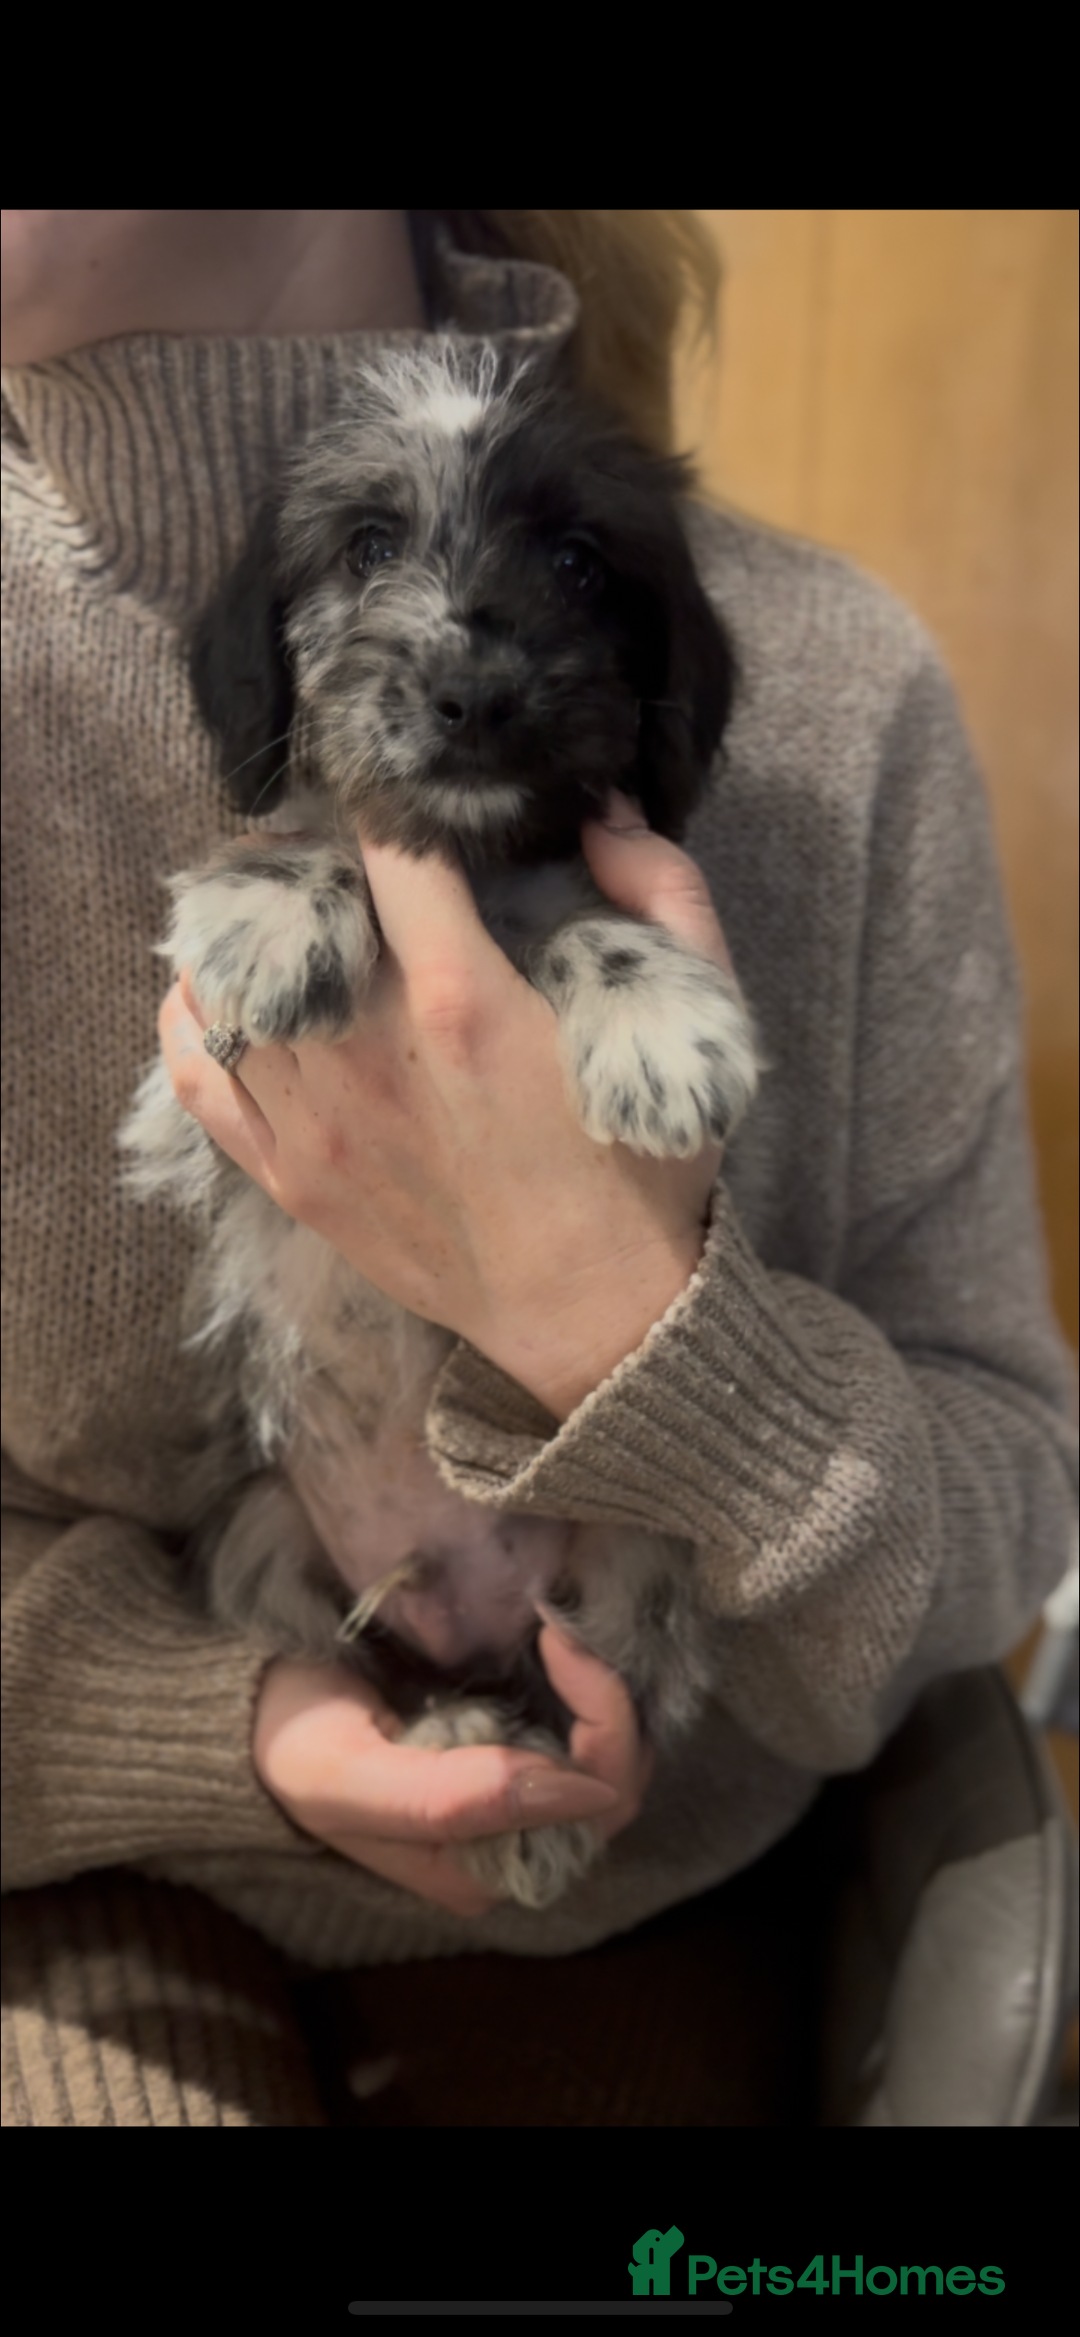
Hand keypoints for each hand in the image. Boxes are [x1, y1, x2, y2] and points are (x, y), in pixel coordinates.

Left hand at [161, 793, 732, 1417]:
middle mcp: (369, 1056)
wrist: (600, 1319)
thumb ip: (663, 890)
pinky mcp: (289, 1177)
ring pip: (226, 979)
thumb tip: (597, 812)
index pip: (387, 848)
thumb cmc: (649, 1167)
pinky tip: (226, 987)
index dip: (392, 800)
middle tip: (342, 848)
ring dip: (252, 928)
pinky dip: (194, 1014)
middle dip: (312, 858)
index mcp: (465, 1003)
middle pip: (291, 905)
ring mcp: (315, 1122)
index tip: (404, 798)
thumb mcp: (696, 1017)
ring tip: (289, 914)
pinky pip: (196, 1072)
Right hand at [253, 1614, 652, 1916]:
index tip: (556, 1638)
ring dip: (599, 1681)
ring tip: (558, 1618)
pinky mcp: (511, 1744)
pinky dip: (579, 1674)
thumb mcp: (353, 1778)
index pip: (595, 1809)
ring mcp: (517, 1793)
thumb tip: (587, 1795)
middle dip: (608, 1696)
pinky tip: (549, 1629)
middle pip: (617, 1778)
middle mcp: (513, 1842)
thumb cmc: (294, 1744)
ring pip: (608, 1746)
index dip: (602, 1724)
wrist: (250, 1704)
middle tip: (563, 1618)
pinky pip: (580, 1717)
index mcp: (484, 1870)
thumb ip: (455, 1799)